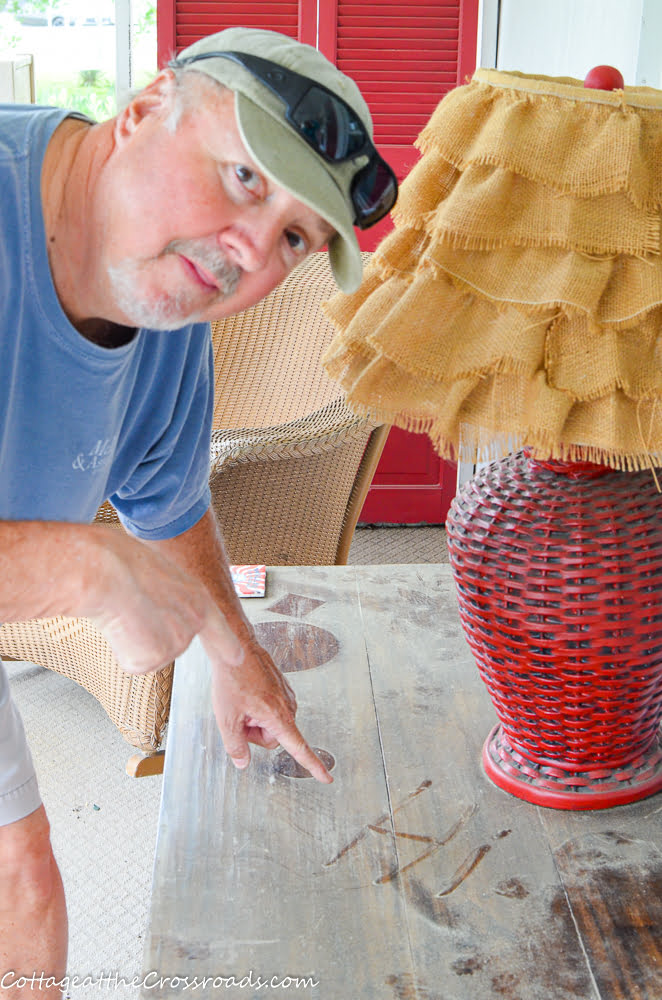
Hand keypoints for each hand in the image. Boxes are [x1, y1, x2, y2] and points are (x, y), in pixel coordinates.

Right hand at [84, 526, 243, 673]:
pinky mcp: (153, 660)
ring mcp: (175, 644)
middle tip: (132, 603)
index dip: (226, 643)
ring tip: (126, 610)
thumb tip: (149, 621)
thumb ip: (167, 601)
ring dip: (130, 637)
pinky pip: (132, 661)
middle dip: (145, 629)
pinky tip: (120, 626)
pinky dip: (120, 647)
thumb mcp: (158, 575)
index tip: (237, 658)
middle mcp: (193, 624)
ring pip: (147, 652)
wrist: (111, 572)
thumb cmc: (125, 564)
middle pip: (167, 641)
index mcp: (197, 598)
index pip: (216, 625)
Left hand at [206, 632, 333, 783]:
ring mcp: (286, 696)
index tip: (327, 778)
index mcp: (279, 717)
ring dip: (255, 719)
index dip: (313, 765)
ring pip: (271, 723)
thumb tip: (243, 763)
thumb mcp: (226, 718)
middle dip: (254, 733)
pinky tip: (247, 695)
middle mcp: (288, 707)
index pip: (299, 748)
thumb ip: (235, 746)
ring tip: (242, 701)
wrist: (236, 649)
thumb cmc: (232, 679)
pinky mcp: (282, 689)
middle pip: (273, 738)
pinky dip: (258, 707)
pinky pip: (271, 709)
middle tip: (239, 716)